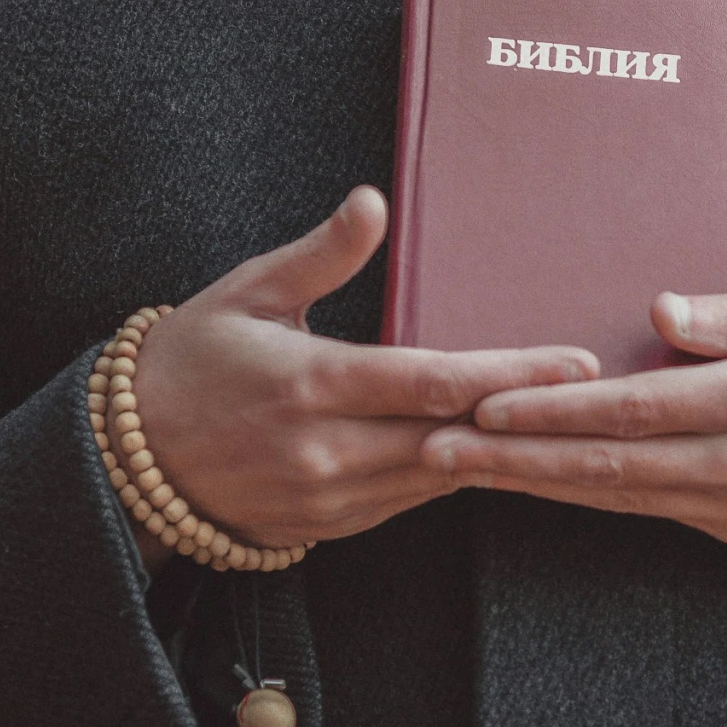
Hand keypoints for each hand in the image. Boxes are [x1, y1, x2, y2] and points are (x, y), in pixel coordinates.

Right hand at [127, 185, 596, 564]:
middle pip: (454, 435)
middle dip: (529, 417)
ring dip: (503, 452)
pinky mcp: (330, 525)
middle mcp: (326, 449)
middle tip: (600, 394)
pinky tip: (500, 452)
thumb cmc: (190, 359)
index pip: (432, 381)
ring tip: (569, 423)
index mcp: (310, 383)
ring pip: (440, 476)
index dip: (510, 375)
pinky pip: (412, 500)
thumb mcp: (248, 291)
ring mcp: (329, 496)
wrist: (125, 461)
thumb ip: (322, 253)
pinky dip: (457, 475)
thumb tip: (375, 202)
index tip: (572, 362)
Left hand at [424, 289, 726, 602]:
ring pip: (624, 498)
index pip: (639, 404)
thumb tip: (661, 308)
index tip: (489, 401)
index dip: (557, 406)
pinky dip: (596, 501)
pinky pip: (659, 516)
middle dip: (517, 456)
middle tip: (436, 446)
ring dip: (540, 485)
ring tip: (466, 470)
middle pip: (610, 463)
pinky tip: (549, 486)